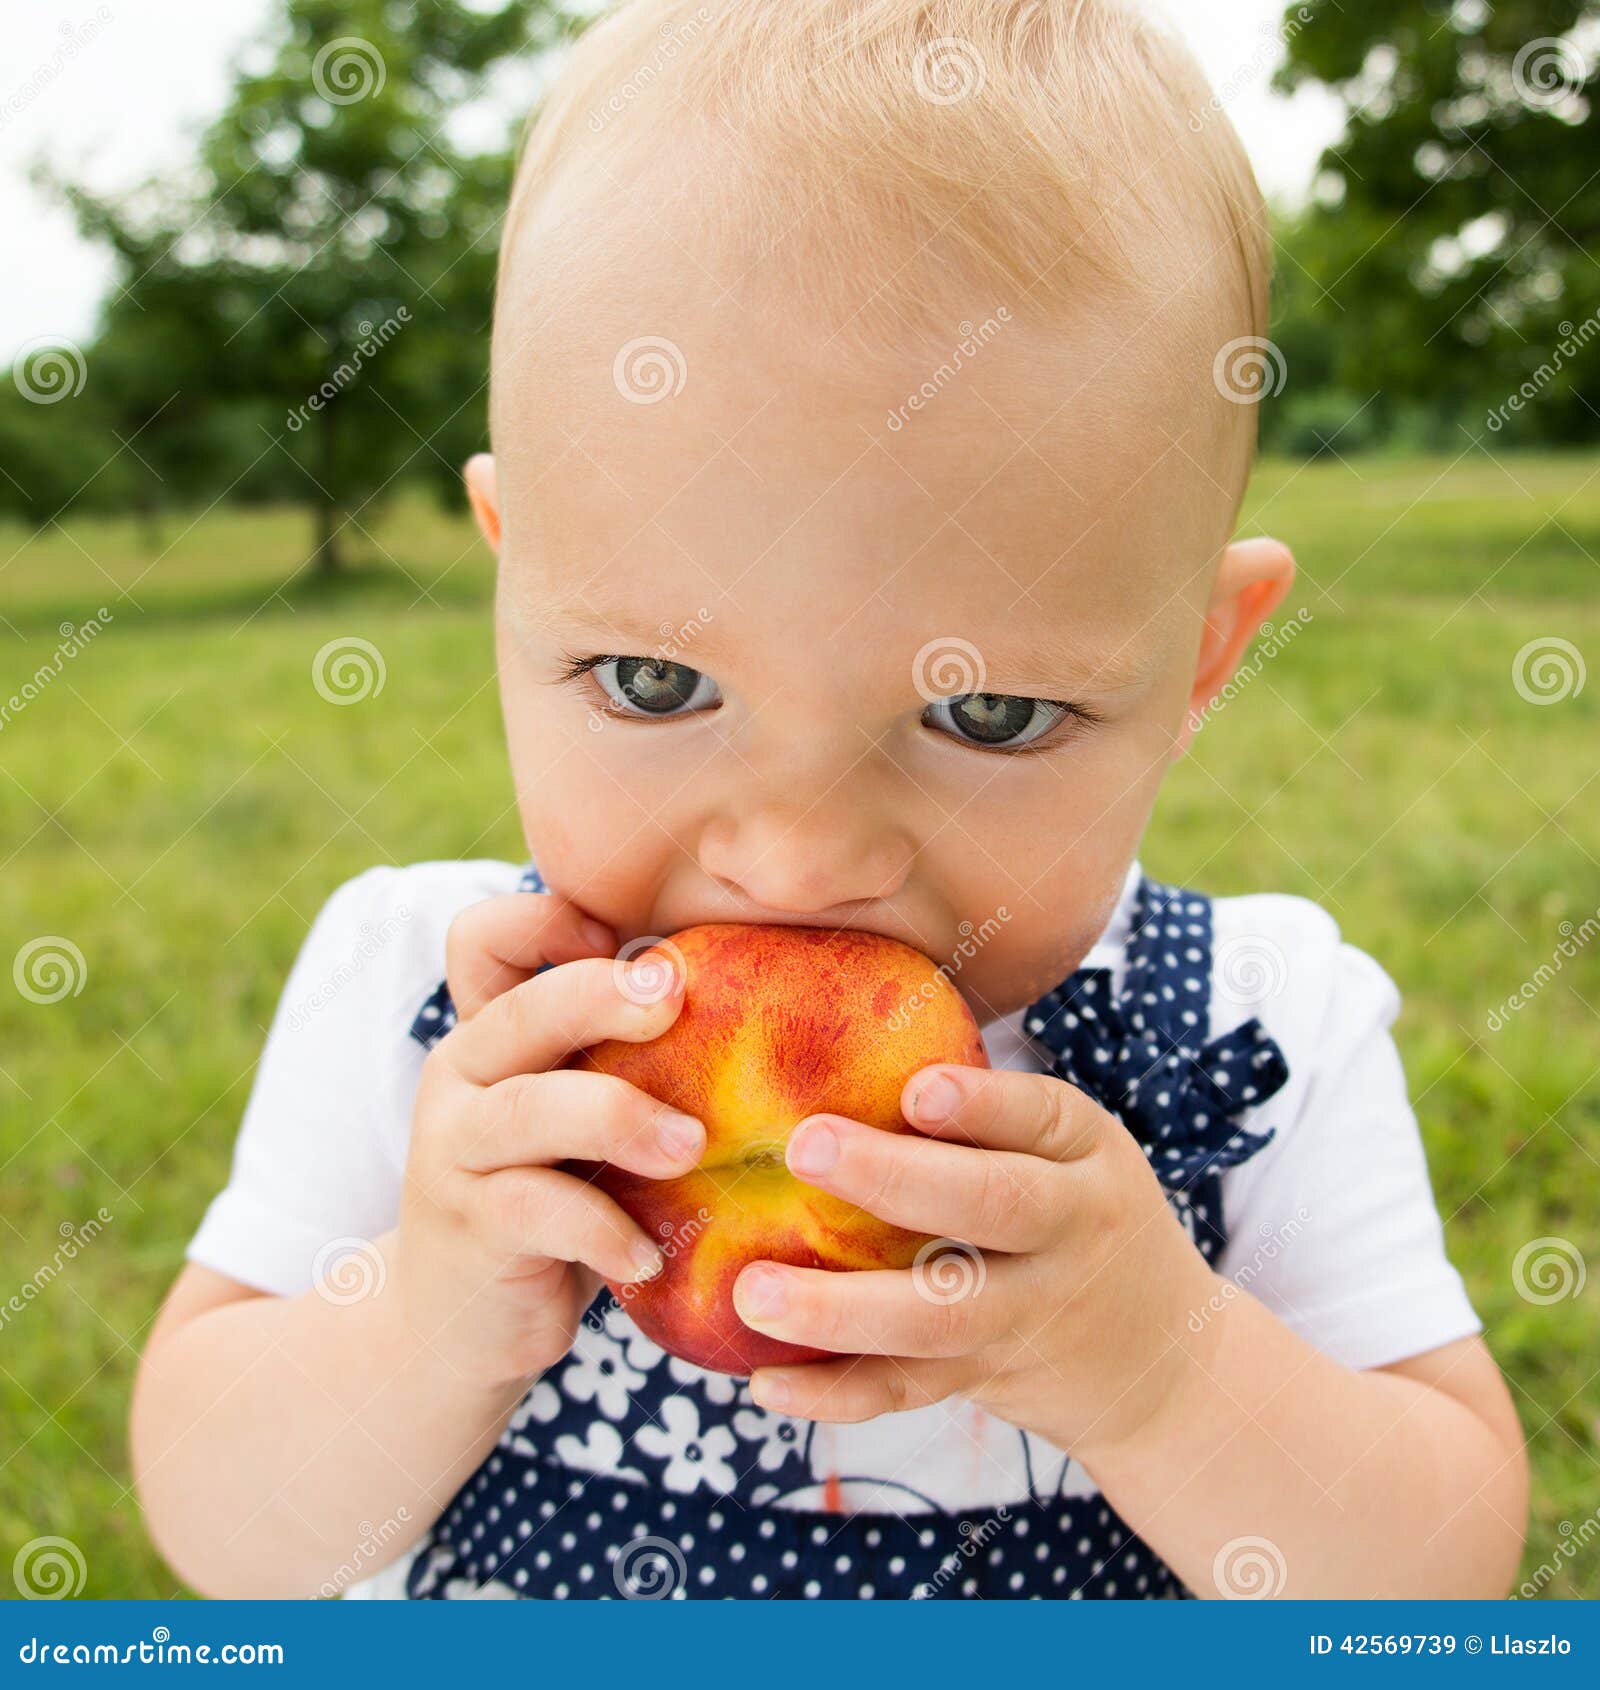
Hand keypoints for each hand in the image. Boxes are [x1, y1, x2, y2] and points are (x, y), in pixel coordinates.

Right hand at [392, 891, 705, 1387]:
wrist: (462, 1322)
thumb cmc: (555, 1195)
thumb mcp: (578, 1115)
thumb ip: (626, 1058)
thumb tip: (769, 1005)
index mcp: (492, 1031)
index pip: (482, 940)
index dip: (541, 919)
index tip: (624, 939)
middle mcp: (462, 1075)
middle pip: (523, 1010)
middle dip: (601, 996)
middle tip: (676, 1002)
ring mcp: (456, 1150)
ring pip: (529, 1109)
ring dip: (619, 1118)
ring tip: (691, 1146)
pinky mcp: (469, 1226)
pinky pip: (536, 1211)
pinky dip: (602, 1230)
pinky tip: (649, 1256)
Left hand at [734, 1065, 1221, 1461]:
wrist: (1162, 1361)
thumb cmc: (1077, 1212)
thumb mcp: (1071, 1149)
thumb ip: (988, 1109)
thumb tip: (845, 1030)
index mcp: (1084, 1154)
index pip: (1040, 1116)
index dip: (980, 1103)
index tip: (915, 1088)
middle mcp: (1065, 1231)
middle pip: (989, 1206)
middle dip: (894, 1179)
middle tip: (804, 1146)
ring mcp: (1025, 1314)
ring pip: (936, 1316)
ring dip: (839, 1308)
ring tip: (752, 1292)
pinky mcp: (983, 1377)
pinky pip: (906, 1390)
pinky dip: (834, 1394)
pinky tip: (765, 1382)